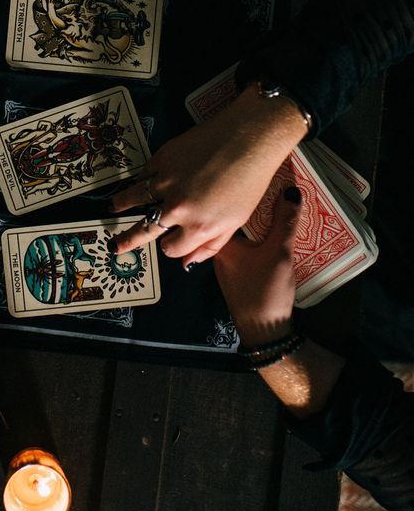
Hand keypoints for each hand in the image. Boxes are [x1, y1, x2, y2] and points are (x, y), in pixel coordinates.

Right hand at [109, 84, 307, 267]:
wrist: (249, 137)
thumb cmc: (250, 181)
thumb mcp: (236, 221)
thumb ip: (211, 246)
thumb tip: (187, 264)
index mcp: (199, 227)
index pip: (171, 248)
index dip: (171, 246)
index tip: (170, 240)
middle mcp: (179, 208)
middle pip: (145, 230)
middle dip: (129, 240)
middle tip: (116, 245)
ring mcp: (167, 182)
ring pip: (135, 198)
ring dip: (122, 205)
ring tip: (112, 208)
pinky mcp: (162, 159)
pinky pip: (144, 174)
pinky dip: (139, 180)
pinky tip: (137, 182)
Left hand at [214, 189, 299, 344]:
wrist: (264, 331)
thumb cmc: (264, 291)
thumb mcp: (279, 252)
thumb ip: (285, 221)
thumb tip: (291, 191)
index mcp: (220, 243)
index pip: (225, 208)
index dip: (243, 192)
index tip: (261, 179)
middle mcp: (219, 251)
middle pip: (234, 220)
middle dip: (254, 207)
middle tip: (274, 189)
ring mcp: (228, 263)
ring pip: (243, 234)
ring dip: (259, 223)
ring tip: (278, 205)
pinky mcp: (239, 273)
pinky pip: (249, 246)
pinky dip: (261, 237)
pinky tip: (277, 233)